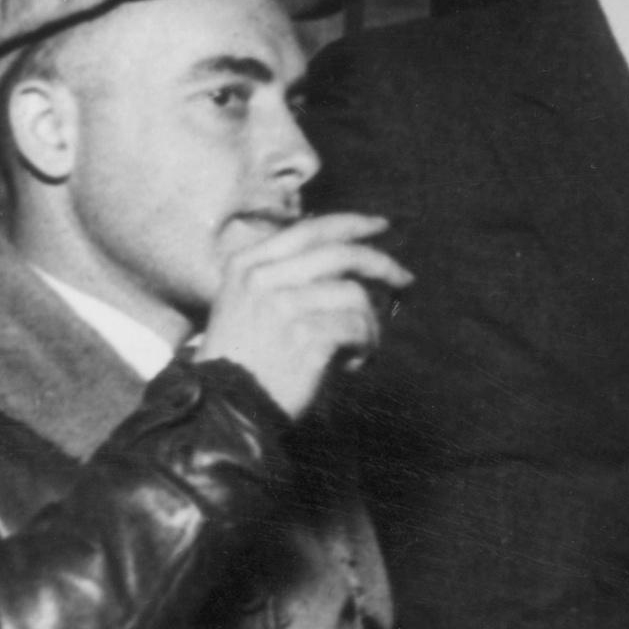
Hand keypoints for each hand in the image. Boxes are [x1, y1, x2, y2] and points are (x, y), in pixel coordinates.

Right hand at [196, 212, 409, 418]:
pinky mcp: (305, 336)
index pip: (310, 230)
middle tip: (406, 280)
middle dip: (382, 264)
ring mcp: (284, 305)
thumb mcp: (247, 301)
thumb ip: (286, 274)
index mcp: (248, 264)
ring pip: (355, 296)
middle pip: (342, 254)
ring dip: (370, 325)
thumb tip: (351, 255)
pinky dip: (364, 348)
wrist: (223, 404)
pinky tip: (349, 364)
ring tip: (359, 347)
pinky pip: (358, 329)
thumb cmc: (245, 357)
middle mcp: (263, 278)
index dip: (352, 224)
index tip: (381, 226)